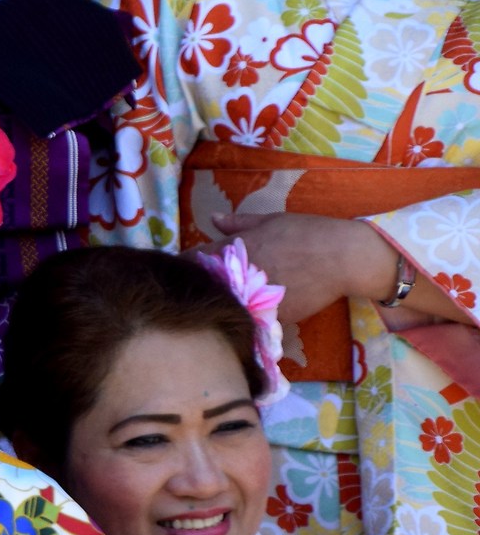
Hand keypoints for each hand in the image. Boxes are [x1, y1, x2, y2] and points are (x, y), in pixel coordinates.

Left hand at [209, 211, 399, 323]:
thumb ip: (238, 223)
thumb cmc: (308, 233)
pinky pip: (251, 315)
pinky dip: (250, 311)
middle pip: (206, 284)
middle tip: (212, 281)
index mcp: (233, 248)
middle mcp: (237, 274)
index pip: (192, 259)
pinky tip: (256, 305)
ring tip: (237, 293)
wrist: (344, 258)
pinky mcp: (271, 315)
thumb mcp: (271, 220)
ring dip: (227, 299)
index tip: (193, 265)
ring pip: (227, 303)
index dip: (190, 263)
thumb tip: (213, 218)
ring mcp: (253, 297)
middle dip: (206, 282)